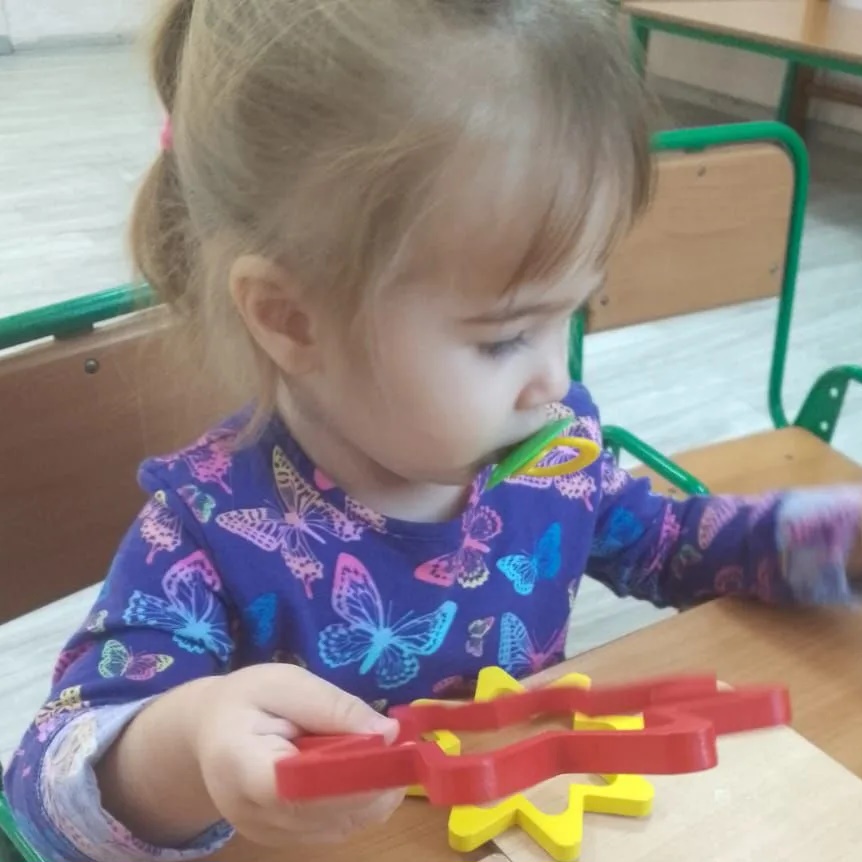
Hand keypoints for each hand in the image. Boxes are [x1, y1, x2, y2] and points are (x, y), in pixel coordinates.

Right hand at [194, 664, 404, 845]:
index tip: (388, 751)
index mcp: (238, 763)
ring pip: (335, 826)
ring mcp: (265, 833)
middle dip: (372, 785)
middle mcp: (249, 811)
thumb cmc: (246, 700)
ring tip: (390, 760)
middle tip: (406, 753)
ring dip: (372, 797)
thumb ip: (333, 706)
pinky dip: (359, 807)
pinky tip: (369, 776)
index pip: (292, 787)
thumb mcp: (286, 683)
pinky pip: (332, 829)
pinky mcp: (282, 840)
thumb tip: (388, 733)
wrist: (209, 733)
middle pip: (322, 813)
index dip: (346, 776)